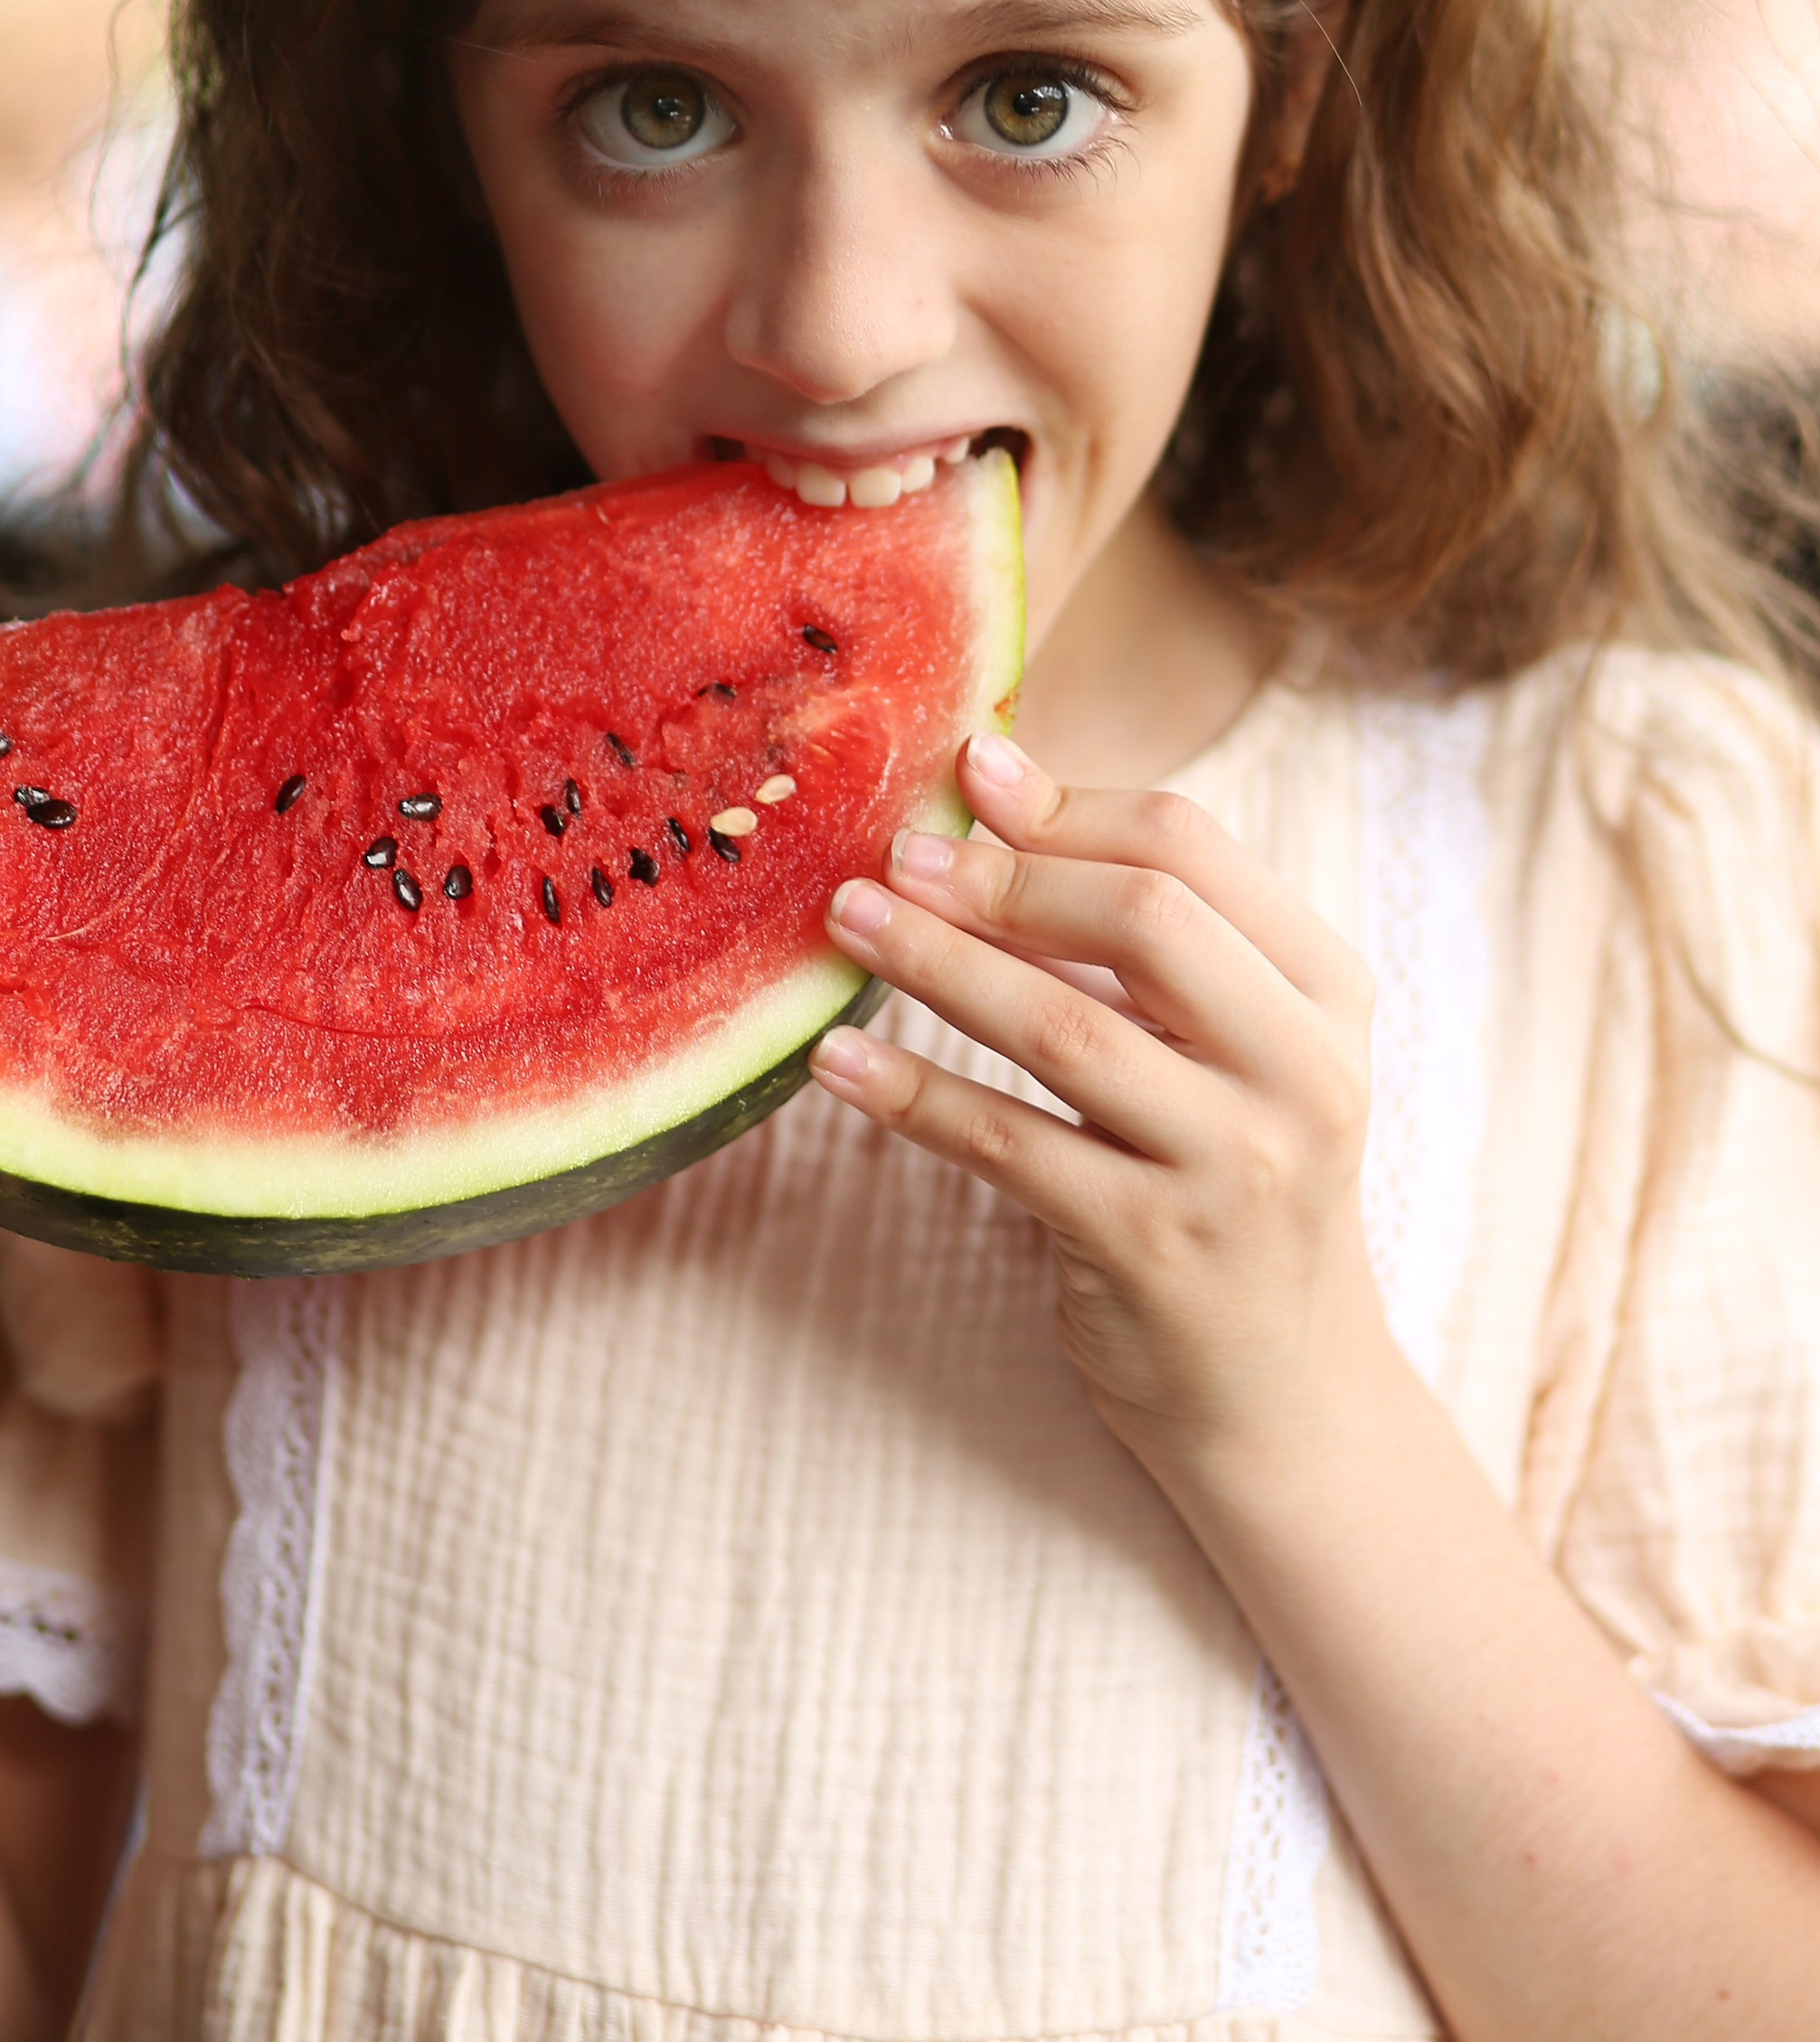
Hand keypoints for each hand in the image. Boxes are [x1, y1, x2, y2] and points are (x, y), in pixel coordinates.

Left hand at [810, 732, 1386, 1491]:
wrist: (1281, 1392)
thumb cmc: (1226, 1176)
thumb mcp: (1225, 1046)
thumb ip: (1137, 929)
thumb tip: (990, 782)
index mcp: (1328, 994)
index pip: (1195, 851)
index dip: (1069, 806)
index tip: (967, 771)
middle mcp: (1303, 1075)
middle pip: (1145, 921)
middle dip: (1003, 878)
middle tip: (896, 855)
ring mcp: (1235, 1168)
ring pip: (1062, 1031)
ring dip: (936, 966)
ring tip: (845, 922)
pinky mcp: (1155, 1250)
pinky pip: (1008, 1145)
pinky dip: (911, 1095)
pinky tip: (836, 1062)